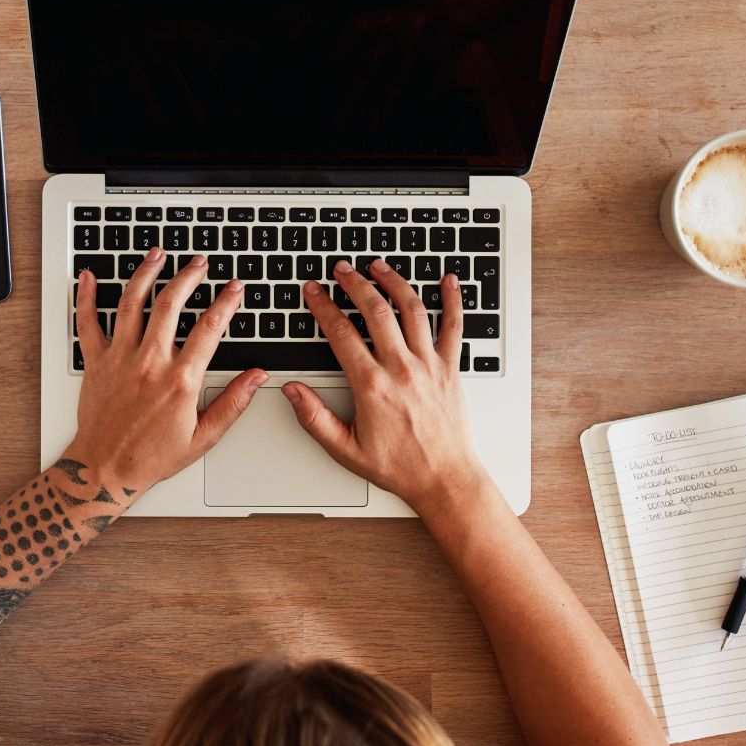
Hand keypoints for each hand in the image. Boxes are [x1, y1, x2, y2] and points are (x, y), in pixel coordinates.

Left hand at [66, 247, 265, 494]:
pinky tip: (88, 277)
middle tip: (198, 262)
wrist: (106, 469)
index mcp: (180, 380)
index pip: (210, 328)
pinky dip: (85, 297)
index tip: (235, 288)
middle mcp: (149, 362)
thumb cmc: (152, 456)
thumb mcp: (204, 436)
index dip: (226, 302)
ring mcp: (119, 359)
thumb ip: (233, 403)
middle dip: (188, 277)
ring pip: (131, 303)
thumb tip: (257, 377)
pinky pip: (87, 323)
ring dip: (145, 273)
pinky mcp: (95, 362)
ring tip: (157, 255)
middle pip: (170, 304)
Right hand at [281, 260, 487, 512]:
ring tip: (378, 266)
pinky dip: (453, 300)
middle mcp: (401, 369)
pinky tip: (448, 280)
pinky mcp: (451, 368)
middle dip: (355, 284)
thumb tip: (292, 391)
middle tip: (342, 269)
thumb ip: (314, 418)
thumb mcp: (345, 449)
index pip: (341, 333)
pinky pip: (454, 327)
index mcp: (372, 386)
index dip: (323, 307)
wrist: (444, 479)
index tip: (314, 291)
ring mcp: (429, 365)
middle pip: (376, 312)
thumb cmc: (398, 467)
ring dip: (394, 282)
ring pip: (412, 310)